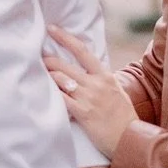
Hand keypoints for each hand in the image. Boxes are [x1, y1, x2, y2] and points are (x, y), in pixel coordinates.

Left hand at [46, 27, 137, 156]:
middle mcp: (96, 84)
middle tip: (37, 59)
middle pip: (64, 65)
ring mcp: (89, 98)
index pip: (82, 51)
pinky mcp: (82, 113)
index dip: (64, 38)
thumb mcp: (117, 92)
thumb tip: (88, 74)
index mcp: (105, 76)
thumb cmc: (124, 117)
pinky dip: (50, 95)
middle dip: (47, 61)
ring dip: (46, 78)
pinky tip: (42, 94)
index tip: (51, 29)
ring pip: (59, 80)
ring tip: (37, 76)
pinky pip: (61, 99)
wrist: (130, 138)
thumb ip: (102, 81)